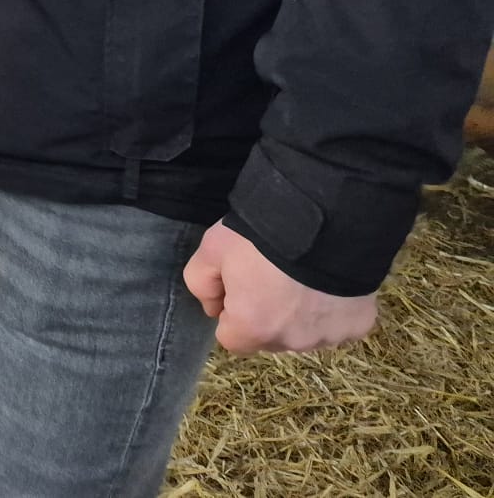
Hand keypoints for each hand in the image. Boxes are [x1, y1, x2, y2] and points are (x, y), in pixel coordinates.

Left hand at [182, 221, 377, 354]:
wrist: (324, 219)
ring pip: (305, 332)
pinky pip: (338, 323)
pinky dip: (332, 308)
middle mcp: (294, 342)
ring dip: (301, 314)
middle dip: (266, 315)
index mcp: (255, 328)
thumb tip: (215, 307)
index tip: (239, 287)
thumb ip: (201, 283)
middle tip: (270, 276)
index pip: (233, 339)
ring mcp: (331, 336)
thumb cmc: (260, 236)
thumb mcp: (212, 249)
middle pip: (270, 337)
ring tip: (301, 275)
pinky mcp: (360, 324)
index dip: (232, 312)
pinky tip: (327, 280)